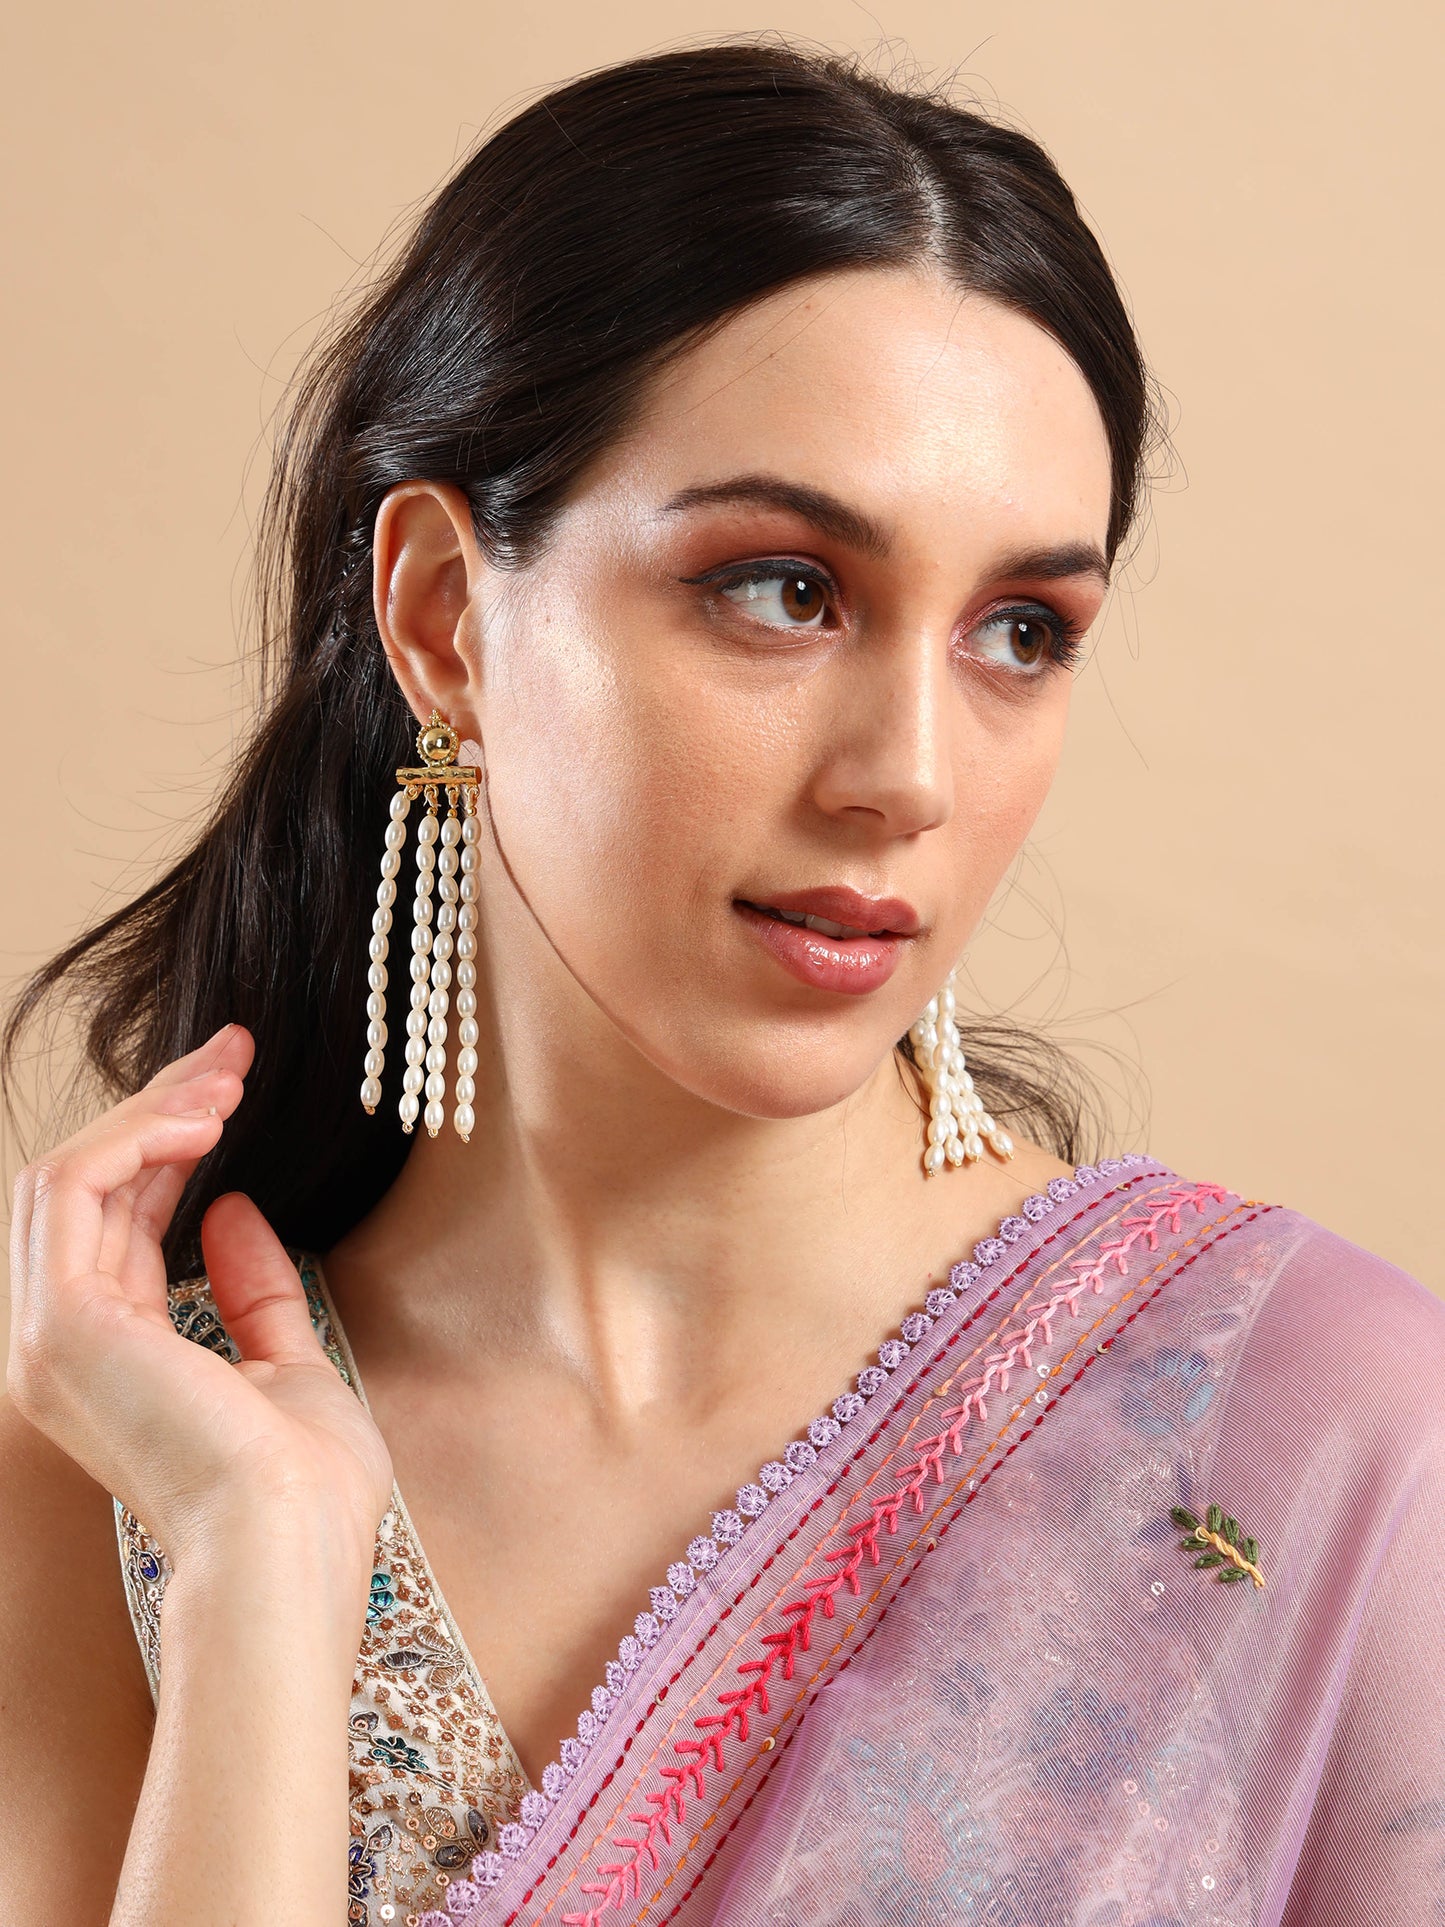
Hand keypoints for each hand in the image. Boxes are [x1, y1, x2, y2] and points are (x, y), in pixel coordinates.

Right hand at [7, 1024, 393, 1575]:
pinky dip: (131, 1138)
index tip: (235, 1085)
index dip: (171, 1144)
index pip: (120, 1223)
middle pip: (86, 1189)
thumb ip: (252, 1291)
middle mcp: (61, 1350)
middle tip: (236, 1052)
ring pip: (67, 1176)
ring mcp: (49, 1340)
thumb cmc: (302, 1491)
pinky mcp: (61, 1324)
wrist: (289, 1555)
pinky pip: (70, 1189)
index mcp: (110, 1364)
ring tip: (229, 1077)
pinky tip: (204, 1119)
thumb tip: (233, 1210)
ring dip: (150, 1112)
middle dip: (161, 1107)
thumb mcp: (288, 1365)